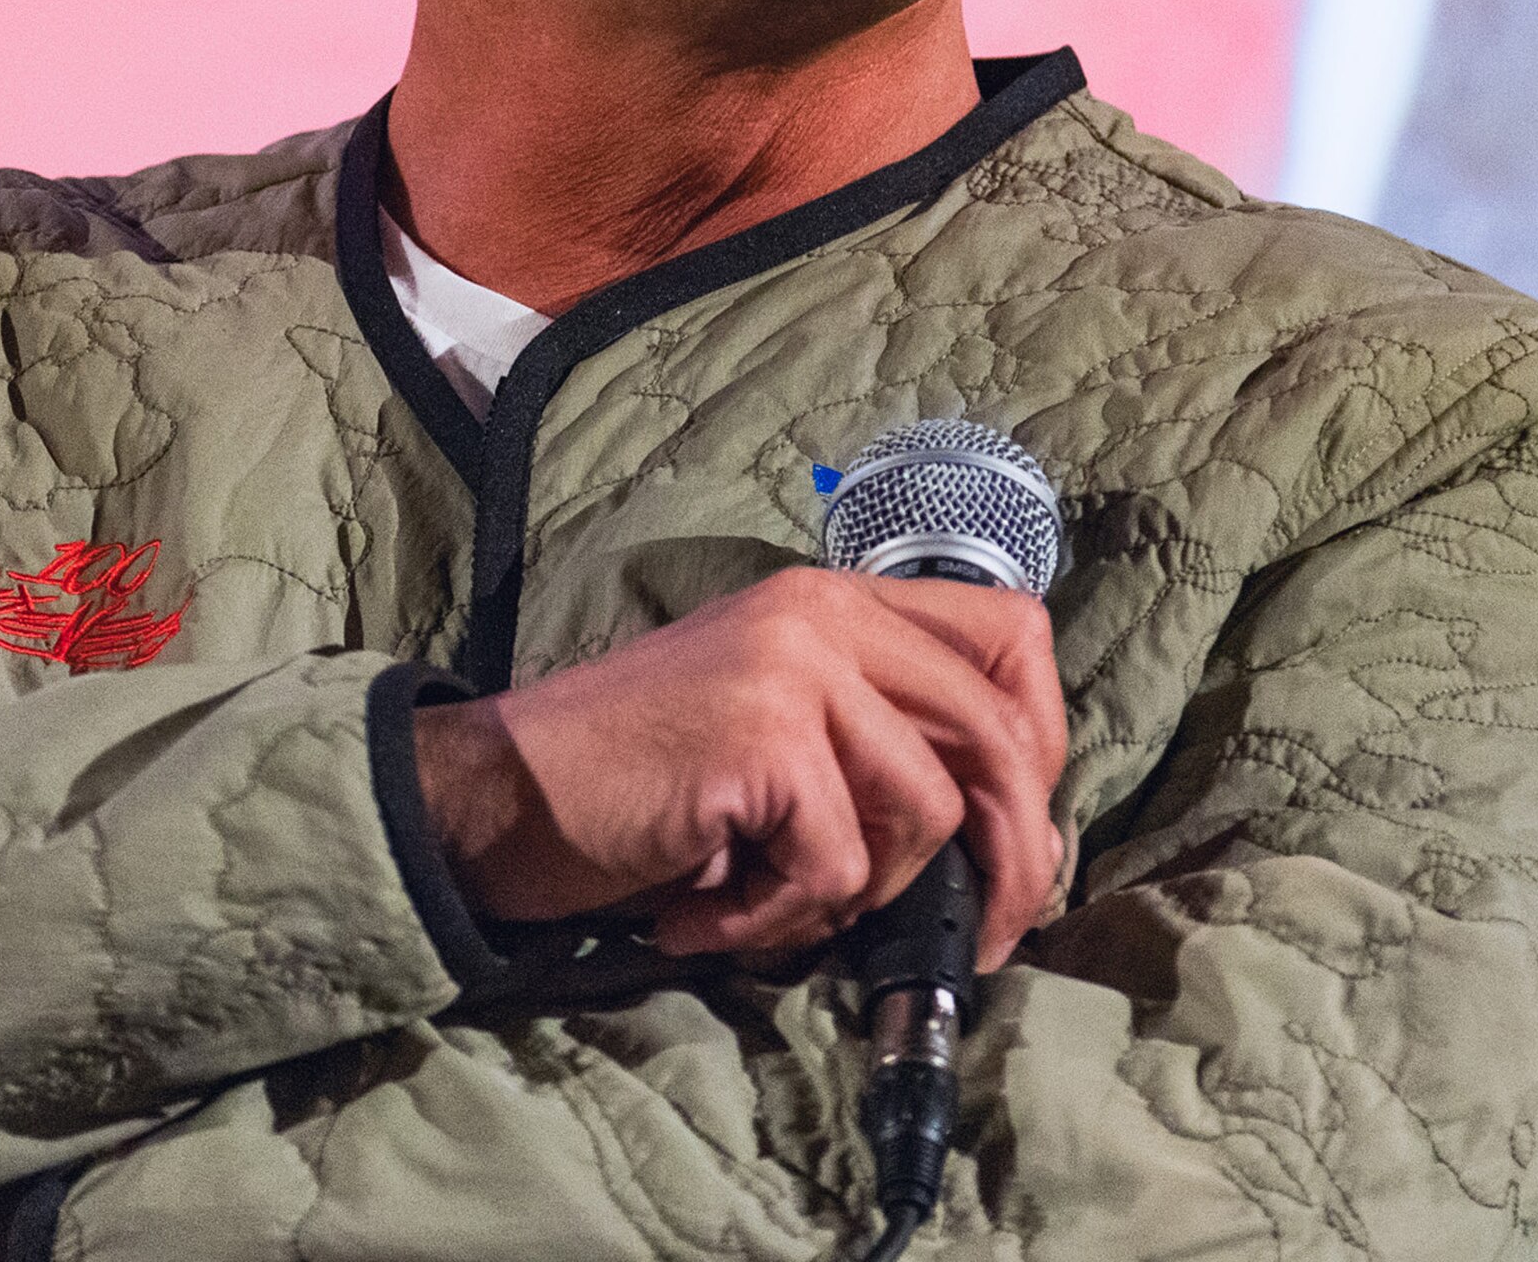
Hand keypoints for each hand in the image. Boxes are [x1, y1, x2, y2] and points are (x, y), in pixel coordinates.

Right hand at [413, 568, 1065, 965]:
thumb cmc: (637, 782)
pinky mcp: (761, 732)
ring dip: (861, 894)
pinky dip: (781, 917)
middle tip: (980, 937)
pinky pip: (838, 864)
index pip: (1012, 635)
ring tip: (775, 903)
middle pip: (1000, 729)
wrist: (495, 794)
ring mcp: (791, 665)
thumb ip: (874, 734)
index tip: (1018, 828)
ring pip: (927, 809)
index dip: (1041, 738)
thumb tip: (1006, 829)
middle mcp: (822, 612)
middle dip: (1011, 855)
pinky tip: (711, 912)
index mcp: (835, 599)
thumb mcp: (773, 721)